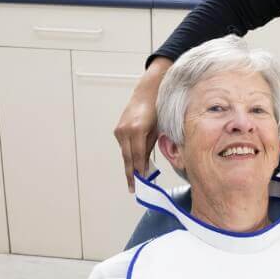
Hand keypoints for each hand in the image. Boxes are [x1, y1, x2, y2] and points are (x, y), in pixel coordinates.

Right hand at [114, 57, 171, 192]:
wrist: (149, 88)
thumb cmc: (160, 107)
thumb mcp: (161, 126)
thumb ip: (153, 144)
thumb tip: (149, 162)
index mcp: (138, 130)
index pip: (138, 157)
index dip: (140, 172)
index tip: (141, 184)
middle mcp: (126, 130)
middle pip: (128, 158)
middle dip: (131, 174)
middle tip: (134, 190)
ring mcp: (120, 129)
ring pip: (125, 153)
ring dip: (130, 166)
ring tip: (133, 182)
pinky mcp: (119, 128)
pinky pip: (125, 146)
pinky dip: (129, 156)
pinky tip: (133, 165)